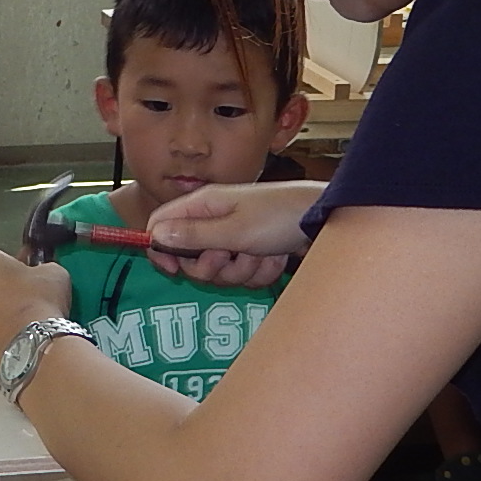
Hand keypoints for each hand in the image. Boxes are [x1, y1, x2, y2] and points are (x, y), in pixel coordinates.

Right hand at [145, 181, 316, 288]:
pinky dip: (259, 271)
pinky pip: (243, 274)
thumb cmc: (279, 217)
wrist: (324, 219)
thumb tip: (155, 236)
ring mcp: (235, 236)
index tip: (174, 269)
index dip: (161, 249)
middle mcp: (215, 220)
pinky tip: (275, 258)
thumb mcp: (234, 230)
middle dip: (211, 266)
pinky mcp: (253, 251)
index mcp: (203, 205)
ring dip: (241, 270)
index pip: (161, 224)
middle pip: (190, 255)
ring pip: (220, 270)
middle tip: (229, 257)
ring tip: (261, 254)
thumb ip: (193, 235)